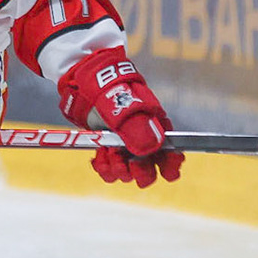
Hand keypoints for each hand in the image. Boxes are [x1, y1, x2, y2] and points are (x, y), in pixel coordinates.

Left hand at [57, 47, 182, 187]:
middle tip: (131, 164)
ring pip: (128, 173)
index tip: (165, 171)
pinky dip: (104, 167)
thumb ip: (139, 130)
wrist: (87, 83)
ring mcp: (124, 146)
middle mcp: (142, 141)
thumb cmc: (112, 91)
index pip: (171, 154)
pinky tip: (100, 156)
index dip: (171, 165)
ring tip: (110, 153)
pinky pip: (109, 169)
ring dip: (119, 169)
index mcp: (156, 129)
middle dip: (142, 172)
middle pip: (150, 171)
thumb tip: (151, 150)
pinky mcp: (108, 148)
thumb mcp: (127, 108)